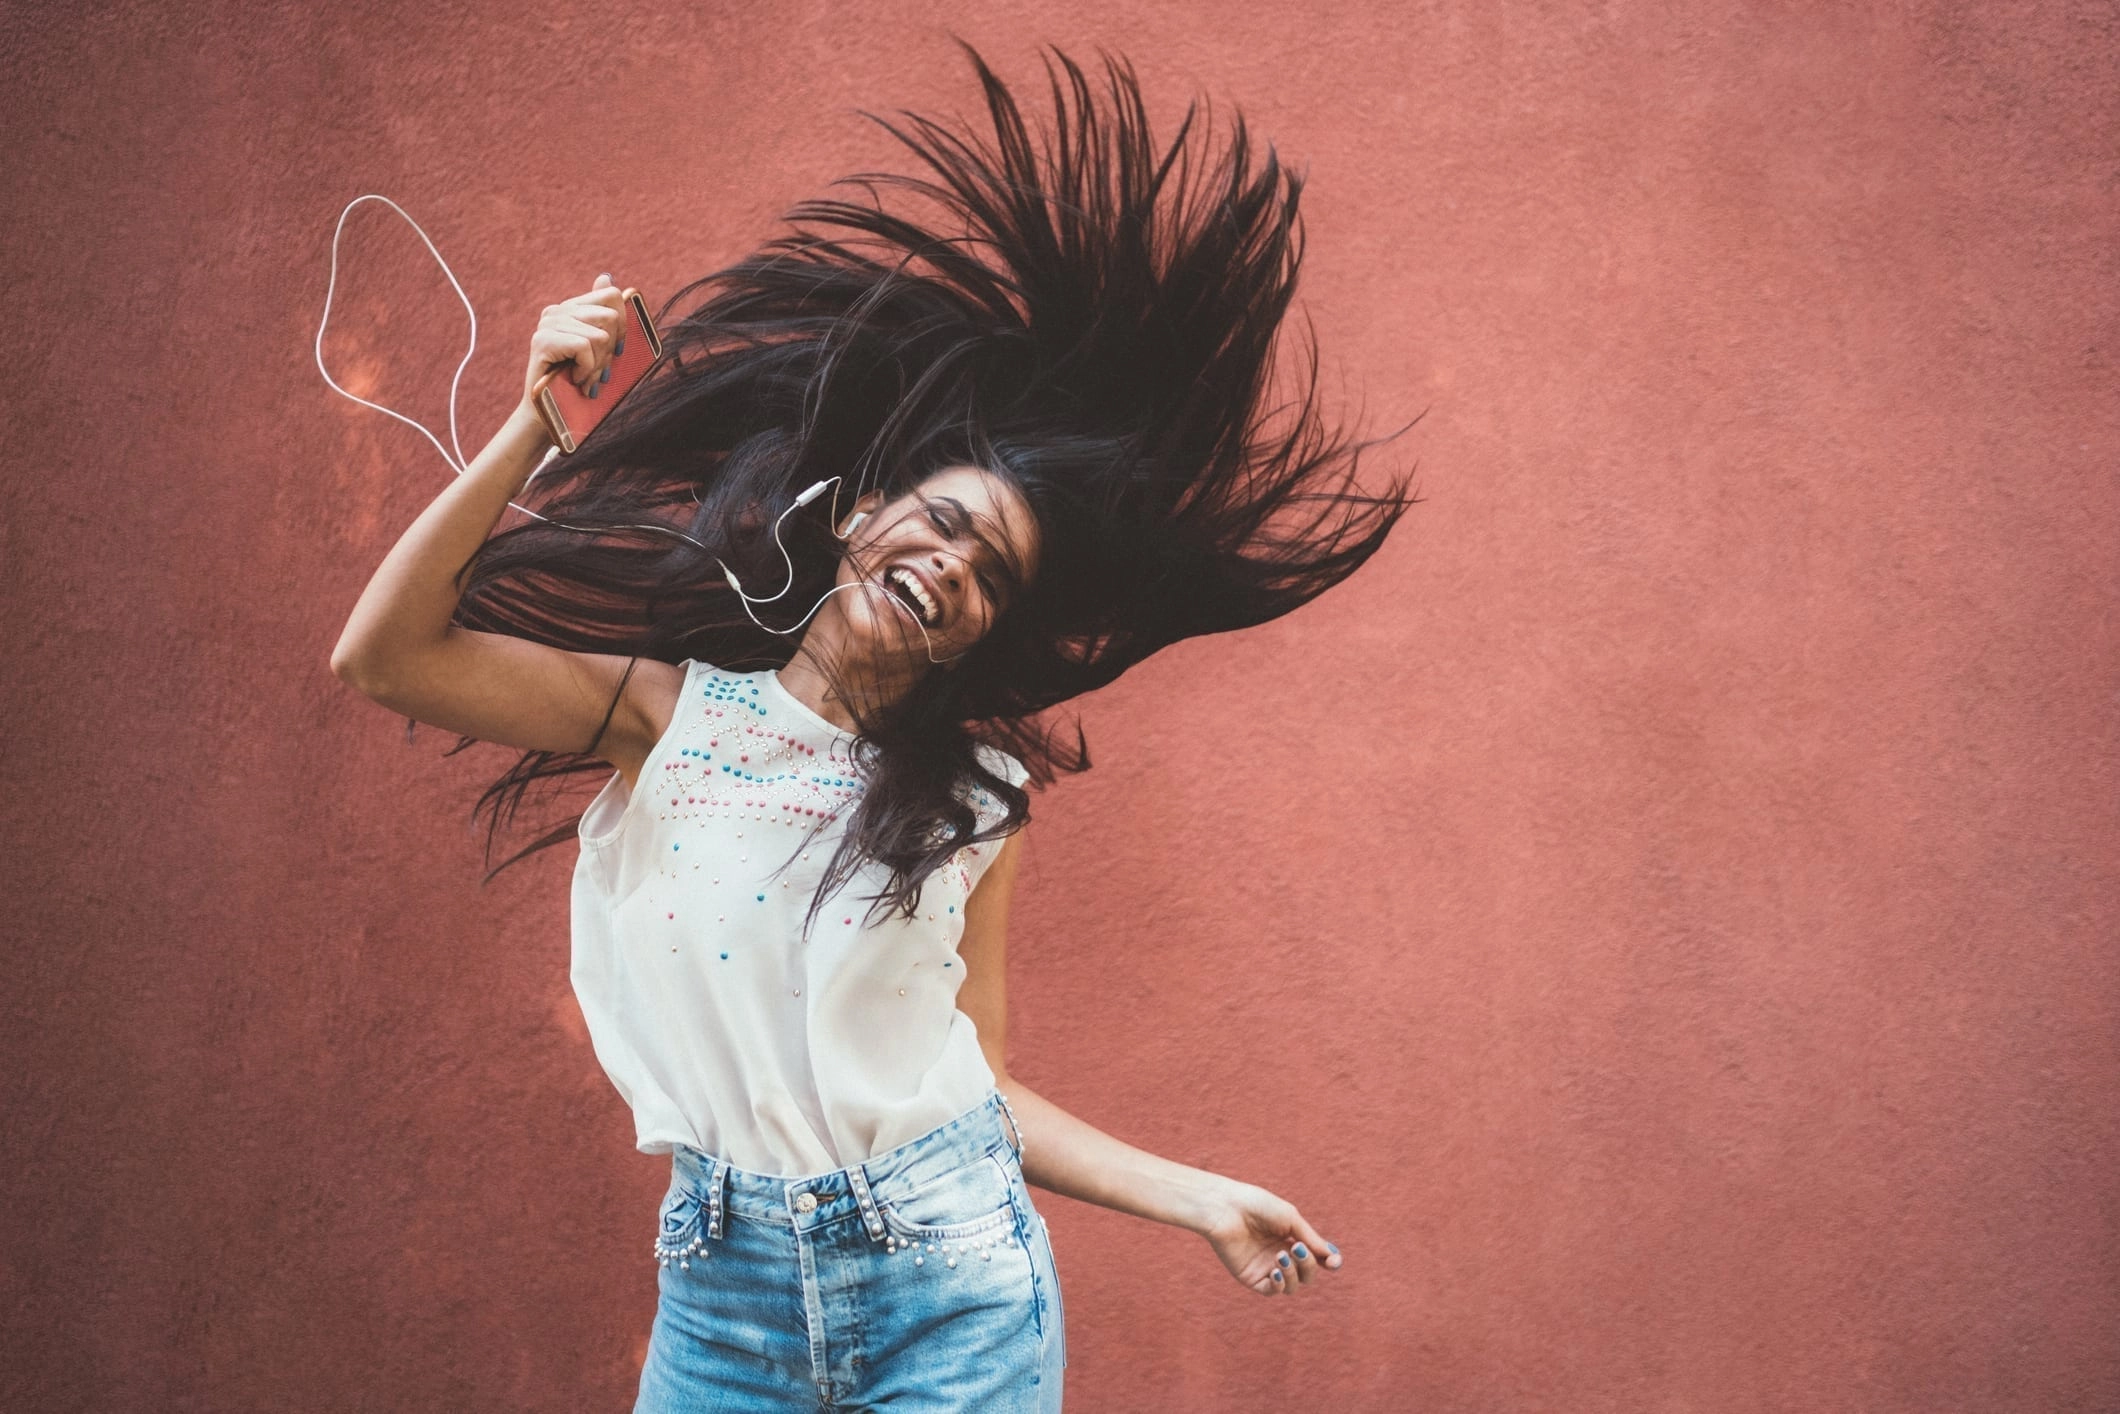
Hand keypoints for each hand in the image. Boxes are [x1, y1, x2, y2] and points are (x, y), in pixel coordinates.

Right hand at [522, 273, 626, 409]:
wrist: (549, 414)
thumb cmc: (577, 384)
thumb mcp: (598, 351)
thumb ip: (605, 320)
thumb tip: (607, 277)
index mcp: (571, 308)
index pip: (611, 295)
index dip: (623, 324)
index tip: (617, 350)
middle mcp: (556, 311)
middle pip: (610, 317)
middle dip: (610, 351)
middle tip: (595, 370)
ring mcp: (547, 324)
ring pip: (600, 336)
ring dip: (597, 366)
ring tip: (582, 377)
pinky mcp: (542, 340)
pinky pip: (584, 347)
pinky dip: (586, 369)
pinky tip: (573, 378)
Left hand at [1199, 1178, 1343, 1296]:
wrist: (1225, 1208)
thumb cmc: (1257, 1206)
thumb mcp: (1290, 1219)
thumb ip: (1312, 1240)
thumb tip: (1334, 1258)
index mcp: (1291, 1239)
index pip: (1316, 1258)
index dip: (1328, 1262)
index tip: (1334, 1262)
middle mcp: (1280, 1255)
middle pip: (1307, 1274)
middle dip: (1309, 1265)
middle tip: (1297, 1248)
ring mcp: (1266, 1268)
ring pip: (1293, 1286)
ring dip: (1294, 1274)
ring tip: (1281, 1255)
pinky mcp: (1251, 1278)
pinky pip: (1273, 1291)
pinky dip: (1280, 1285)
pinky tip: (1276, 1271)